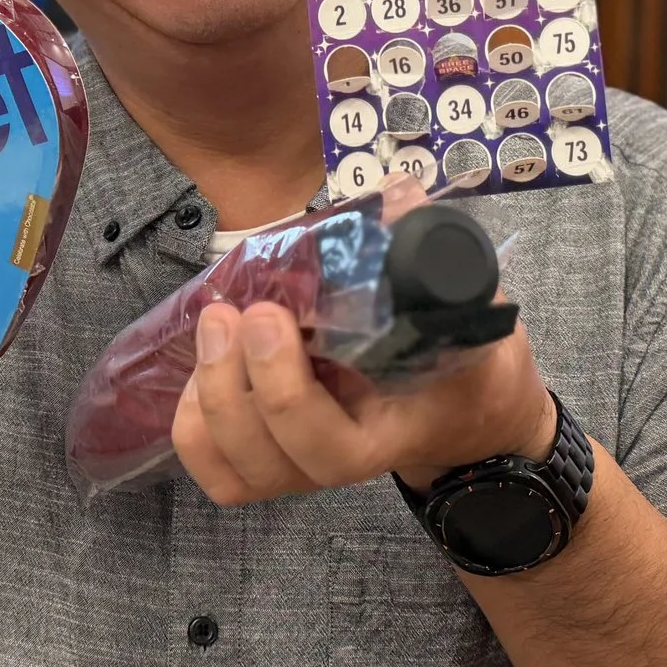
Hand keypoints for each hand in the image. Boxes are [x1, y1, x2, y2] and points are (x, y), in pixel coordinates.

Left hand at [171, 300, 558, 505]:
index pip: (332, 448)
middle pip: (272, 459)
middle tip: (230, 312)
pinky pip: (216, 468)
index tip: (269, 314)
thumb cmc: (468, 356)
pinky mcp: (273, 461)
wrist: (470, 406)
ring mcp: (302, 467)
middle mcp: (342, 460)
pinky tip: (206, 364)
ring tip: (215, 325)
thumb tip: (398, 199)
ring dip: (209, 400)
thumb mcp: (473, 309)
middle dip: (234, 385)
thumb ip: (441, 266)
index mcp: (392, 432)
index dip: (285, 393)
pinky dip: (193, 423)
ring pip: (233, 467)